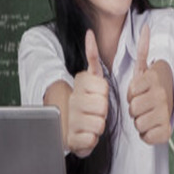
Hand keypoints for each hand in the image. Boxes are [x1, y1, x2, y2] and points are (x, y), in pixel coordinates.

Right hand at [67, 29, 108, 157]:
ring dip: (99, 126)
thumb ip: (92, 58)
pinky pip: (91, 139)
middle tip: (96, 111)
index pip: (102, 87)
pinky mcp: (70, 139)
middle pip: (102, 106)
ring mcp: (70, 120)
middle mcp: (72, 101)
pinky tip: (85, 135)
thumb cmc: (87, 103)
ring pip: (98, 123)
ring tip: (91, 123)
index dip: (104, 93)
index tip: (98, 95)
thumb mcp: (91, 80)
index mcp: (78, 86)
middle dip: (104, 110)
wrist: (69, 129)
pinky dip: (91, 140)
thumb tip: (89, 33)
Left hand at [127, 24, 171, 144]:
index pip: (130, 92)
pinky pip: (146, 137)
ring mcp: (165, 113)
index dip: (131, 93)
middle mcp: (162, 96)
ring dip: (139, 121)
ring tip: (148, 114)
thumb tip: (146, 27)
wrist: (172, 102)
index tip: (139, 91)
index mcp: (154, 80)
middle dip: (134, 108)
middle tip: (143, 104)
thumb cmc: (152, 88)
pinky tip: (152, 126)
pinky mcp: (166, 131)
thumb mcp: (145, 70)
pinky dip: (146, 135)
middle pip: (133, 108)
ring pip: (138, 124)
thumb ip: (143, 49)